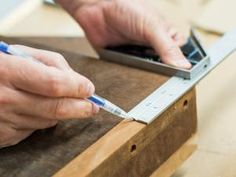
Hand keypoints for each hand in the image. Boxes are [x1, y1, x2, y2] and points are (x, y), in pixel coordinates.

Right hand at [0, 46, 98, 147]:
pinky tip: (36, 109)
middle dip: (81, 108)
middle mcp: (3, 99)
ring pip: (48, 120)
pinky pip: (34, 129)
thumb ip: (51, 63)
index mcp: (6, 71)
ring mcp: (1, 121)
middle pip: (55, 108)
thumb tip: (77, 81)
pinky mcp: (1, 136)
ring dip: (61, 112)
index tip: (89, 89)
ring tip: (62, 102)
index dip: (76, 87)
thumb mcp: (19, 52)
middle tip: (93, 106)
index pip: (53, 84)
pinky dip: (42, 119)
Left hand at [72, 0, 190, 68]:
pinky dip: (130, 71)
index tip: (175, 74)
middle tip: (154, 71)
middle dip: (158, 69)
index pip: (178, 55)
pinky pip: (130, 71)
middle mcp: (153, 45)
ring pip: (146, 70)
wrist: (97, 8)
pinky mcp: (124, 59)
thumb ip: (167, 47)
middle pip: (162, 65)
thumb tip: (183, 66)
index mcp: (166, 34)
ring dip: (143, 71)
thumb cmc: (126, 7)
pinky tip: (129, 69)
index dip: (177, 64)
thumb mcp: (152, 26)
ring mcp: (138, 52)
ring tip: (139, 67)